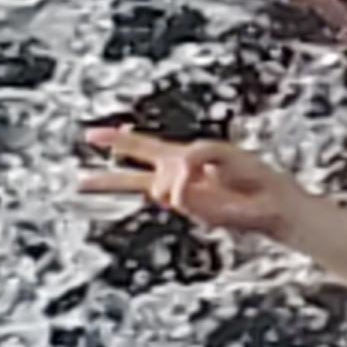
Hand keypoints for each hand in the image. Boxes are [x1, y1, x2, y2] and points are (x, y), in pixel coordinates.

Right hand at [79, 126, 300, 241]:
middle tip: (77, 180)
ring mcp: (181, 198)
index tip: (90, 135)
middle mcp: (175, 179)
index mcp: (179, 157)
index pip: (142, 147)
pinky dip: (191, 188)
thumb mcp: (221, 152)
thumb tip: (178, 175)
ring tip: (205, 178)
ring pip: (159, 186)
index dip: (117, 139)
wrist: (269, 202)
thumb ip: (196, 155)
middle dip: (106, 180)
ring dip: (179, 177)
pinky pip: (181, 195)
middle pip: (134, 179)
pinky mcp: (192, 211)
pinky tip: (202, 186)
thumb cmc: (250, 175)